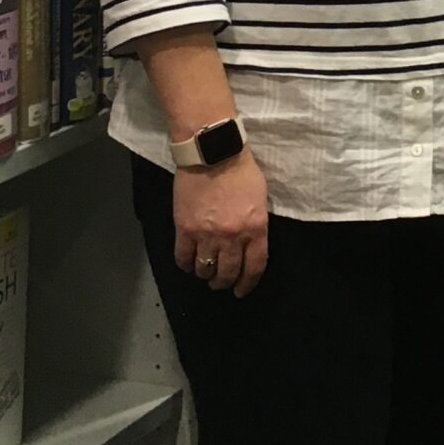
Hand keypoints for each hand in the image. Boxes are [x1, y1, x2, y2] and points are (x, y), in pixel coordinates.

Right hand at [173, 152, 269, 296]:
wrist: (213, 154)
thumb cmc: (241, 171)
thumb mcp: (260, 199)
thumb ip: (257, 225)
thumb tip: (251, 244)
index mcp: (256, 229)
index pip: (254, 267)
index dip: (247, 283)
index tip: (241, 290)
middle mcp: (232, 237)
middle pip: (228, 272)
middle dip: (225, 283)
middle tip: (220, 283)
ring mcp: (207, 234)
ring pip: (205, 269)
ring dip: (205, 275)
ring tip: (205, 273)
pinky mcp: (185, 229)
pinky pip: (183, 257)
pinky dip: (185, 265)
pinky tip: (188, 264)